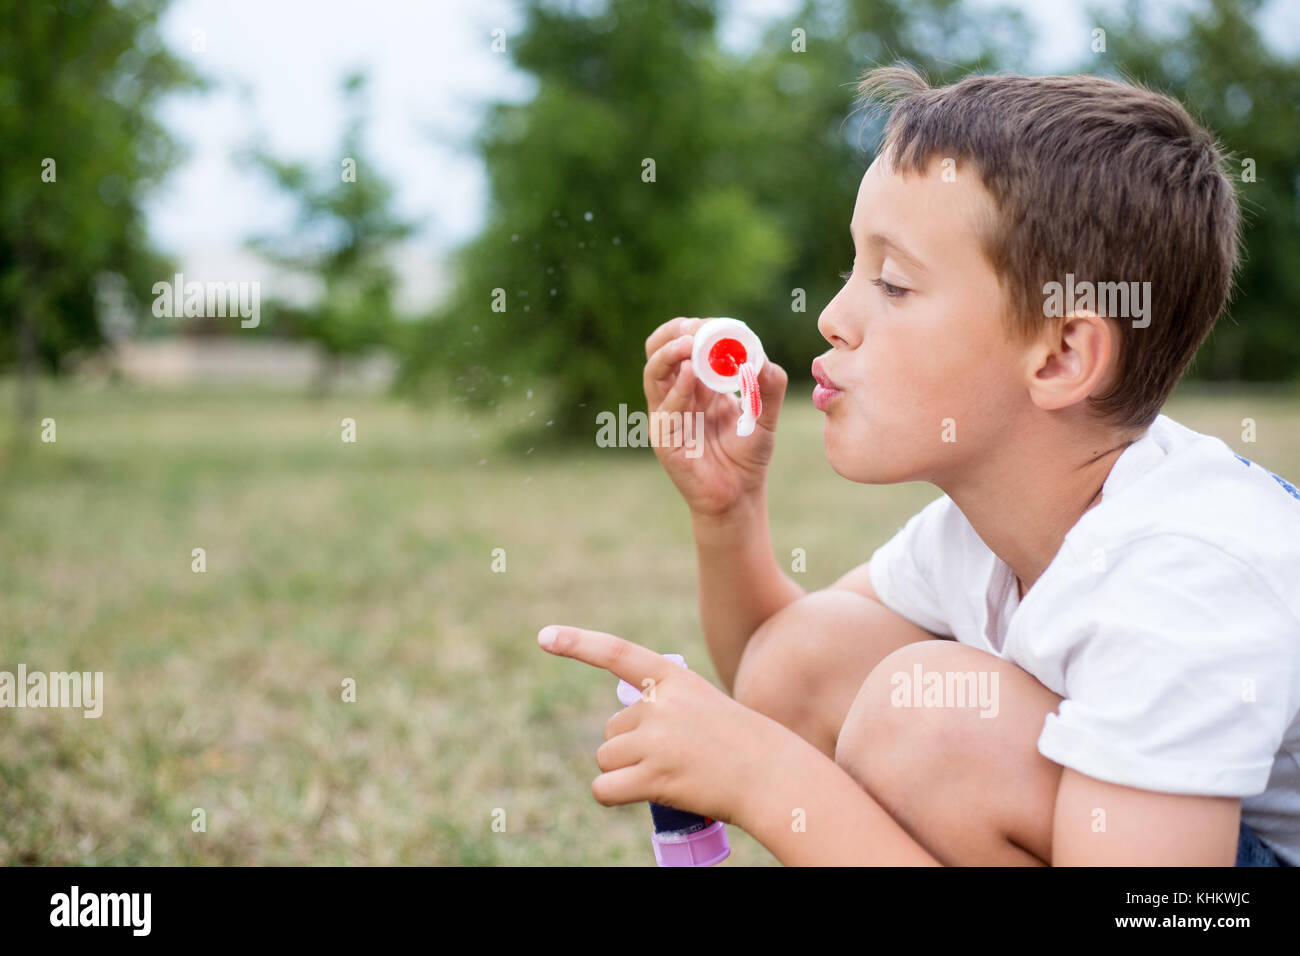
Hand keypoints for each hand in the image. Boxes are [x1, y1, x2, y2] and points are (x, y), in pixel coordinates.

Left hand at [536, 623, 779, 824]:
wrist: (774, 777)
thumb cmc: (742, 745)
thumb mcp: (705, 706)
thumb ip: (664, 708)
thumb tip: (615, 740)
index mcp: (675, 679)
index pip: (618, 654)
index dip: (578, 644)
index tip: (544, 636)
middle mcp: (661, 704)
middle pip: (611, 730)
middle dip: (630, 748)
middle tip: (674, 759)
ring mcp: (657, 740)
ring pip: (607, 759)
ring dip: (625, 773)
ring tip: (668, 776)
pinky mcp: (655, 777)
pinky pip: (604, 789)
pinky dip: (611, 796)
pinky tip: (638, 796)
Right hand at [642, 317, 787, 517]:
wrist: (739, 494)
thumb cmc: (747, 453)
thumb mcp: (765, 413)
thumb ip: (768, 385)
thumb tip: (762, 358)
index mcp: (698, 382)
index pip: (685, 344)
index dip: (696, 329)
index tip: (717, 324)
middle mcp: (677, 394)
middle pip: (659, 351)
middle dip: (674, 334)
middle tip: (694, 328)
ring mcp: (667, 414)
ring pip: (653, 373)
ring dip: (669, 354)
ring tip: (689, 343)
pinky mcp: (664, 438)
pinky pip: (666, 408)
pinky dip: (678, 388)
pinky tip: (692, 374)